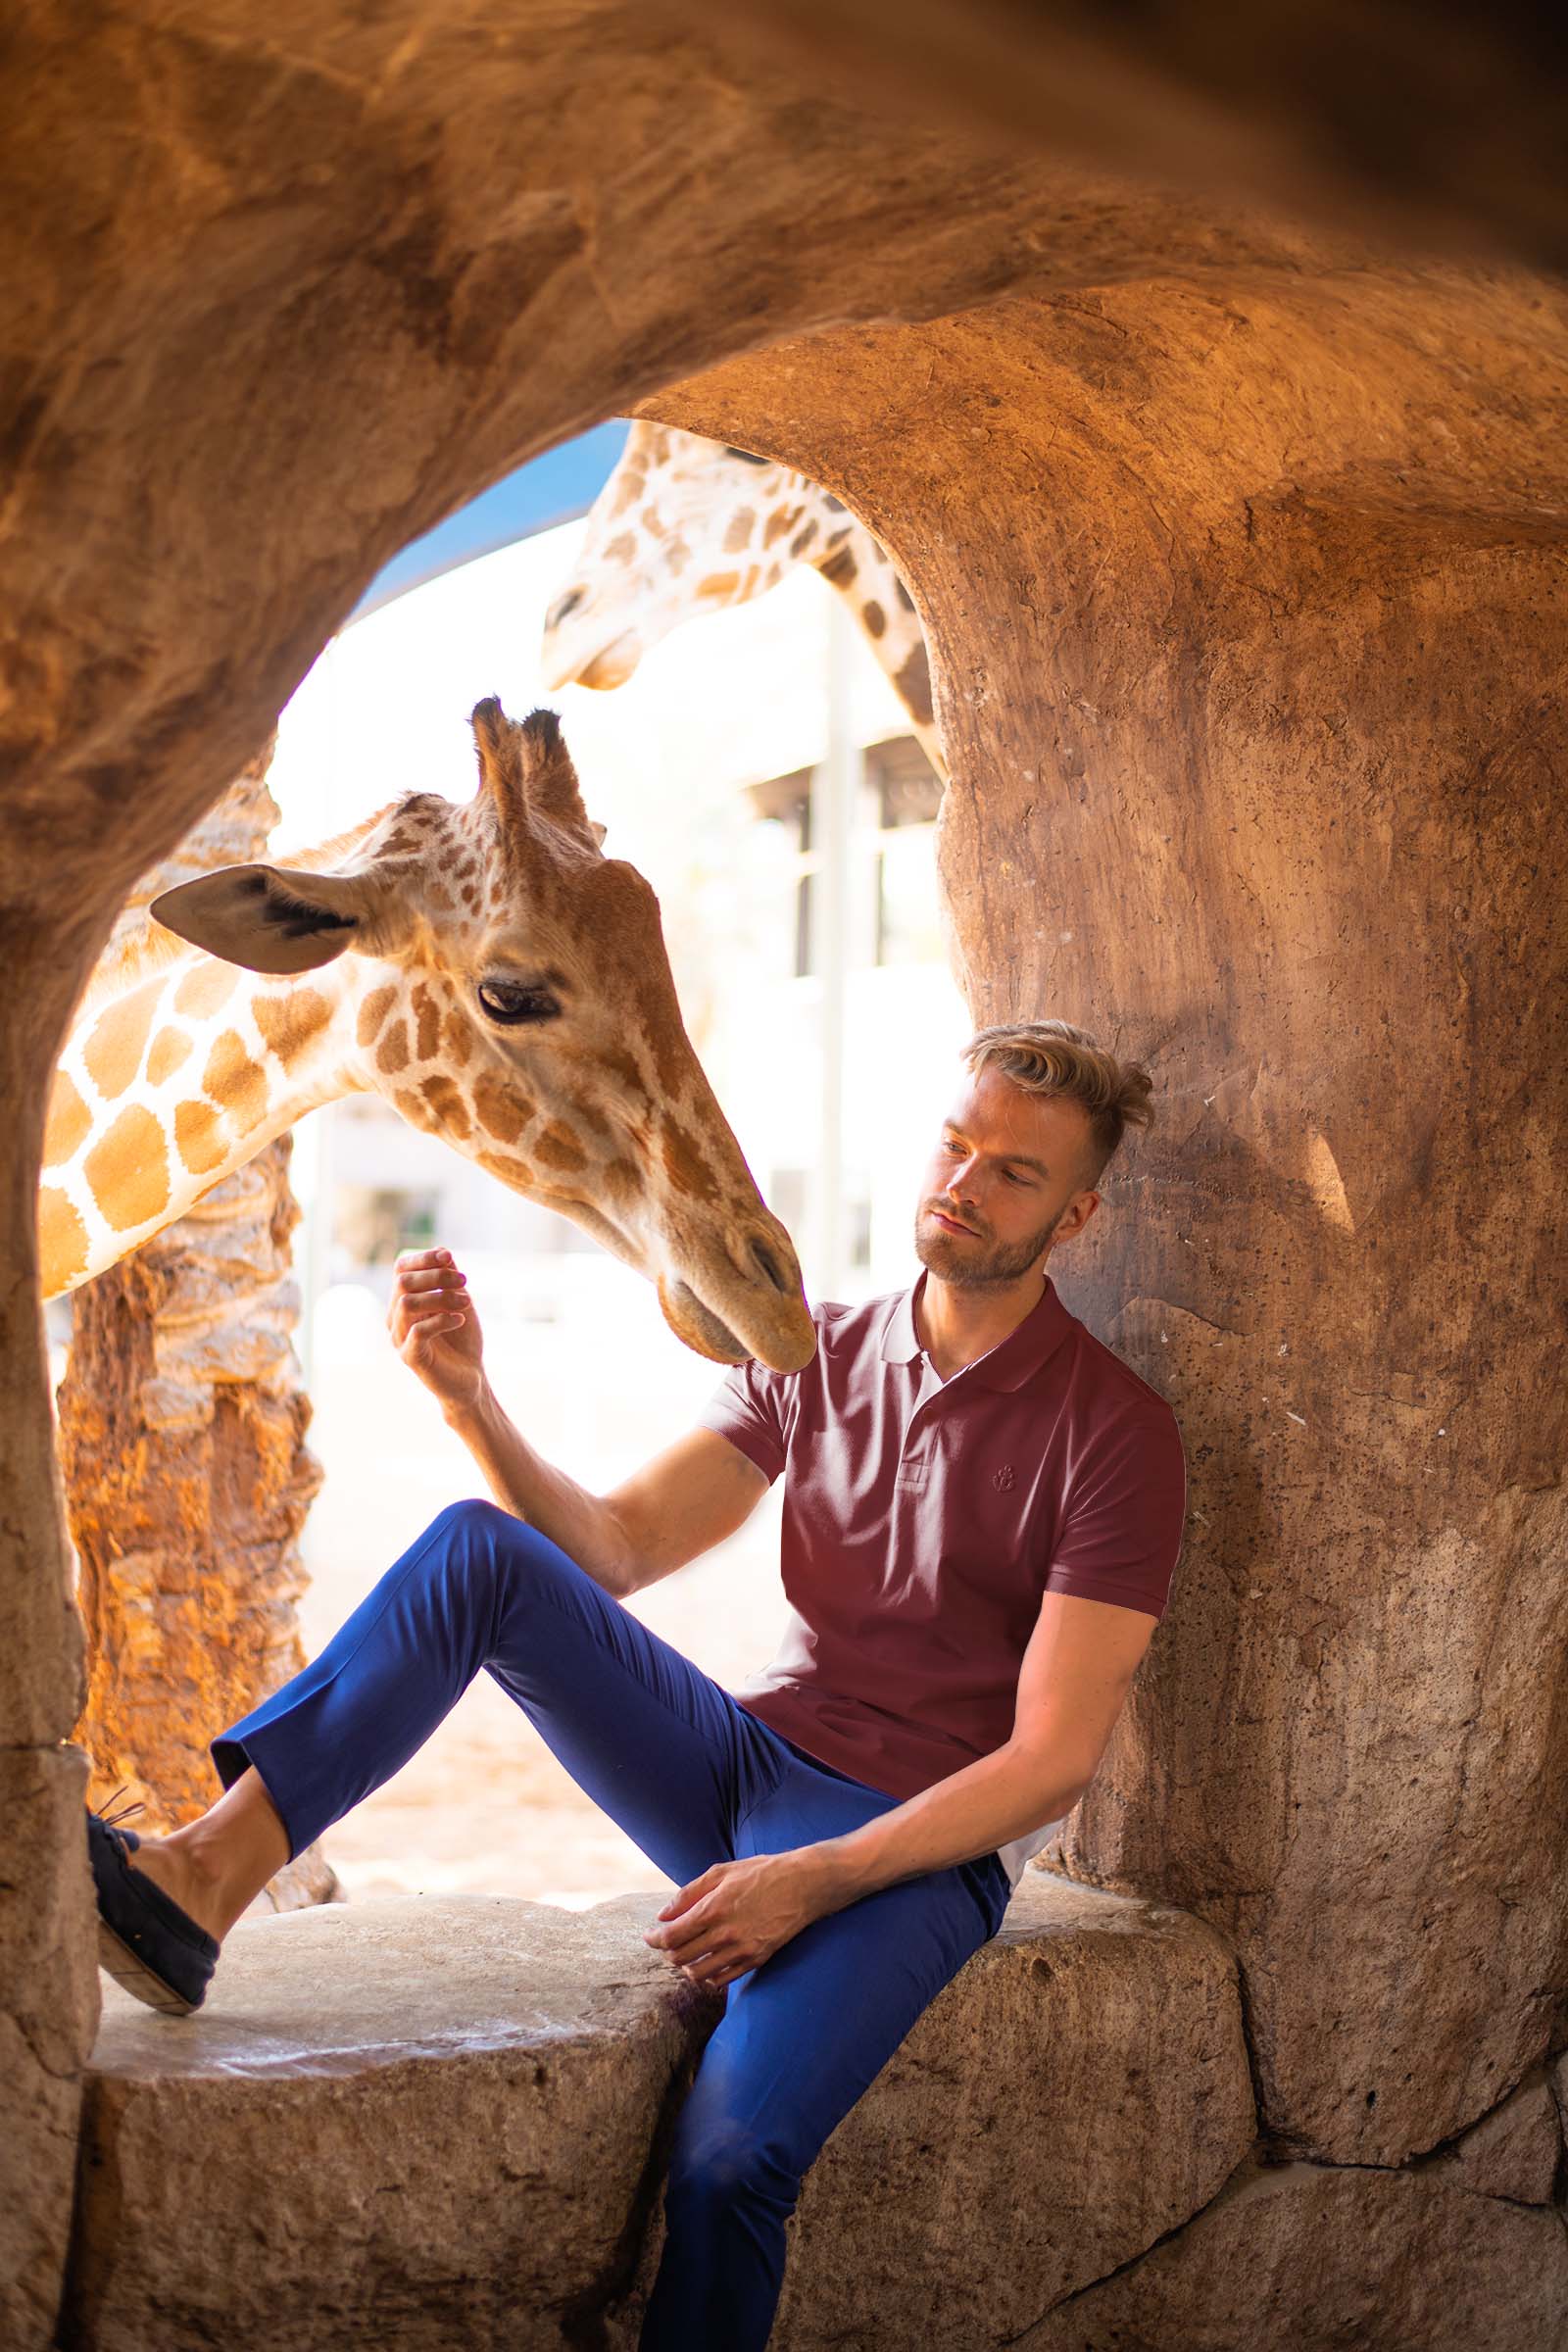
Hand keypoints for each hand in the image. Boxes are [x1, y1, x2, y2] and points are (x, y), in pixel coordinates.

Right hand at [387, 1247, 485, 1414]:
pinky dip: (441, 1320)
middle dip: (436, 1276)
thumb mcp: (460, 1301)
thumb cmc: (462, 1339)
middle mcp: (396, 1318)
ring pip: (407, 1304)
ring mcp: (400, 1338)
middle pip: (403, 1283)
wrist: (470, 1378)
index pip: (401, 1269)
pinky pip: (418, 1331)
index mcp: (404, 1301)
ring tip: (467, 1302)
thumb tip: (443, 1251)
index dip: (423, 1258)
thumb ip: (449, 1279)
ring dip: (440, 1297)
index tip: (448, 1256)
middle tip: (465, 1281)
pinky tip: (459, 1320)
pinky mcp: (410, 1357)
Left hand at [642, 1849, 837, 1987]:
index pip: (671, 1936)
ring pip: (698, 1973)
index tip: (648, 1936)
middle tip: (665, 1943)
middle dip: (667, 1952)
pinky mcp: (756, 1960)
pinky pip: (722, 1980)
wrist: (803, 1885)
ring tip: (685, 1955)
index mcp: (713, 1908)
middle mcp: (725, 1934)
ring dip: (685, 1966)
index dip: (654, 1939)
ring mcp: (742, 1950)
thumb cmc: (761, 1873)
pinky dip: (708, 1976)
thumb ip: (688, 1893)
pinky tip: (706, 1964)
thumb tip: (663, 1915)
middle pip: (681, 1957)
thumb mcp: (721, 1872)